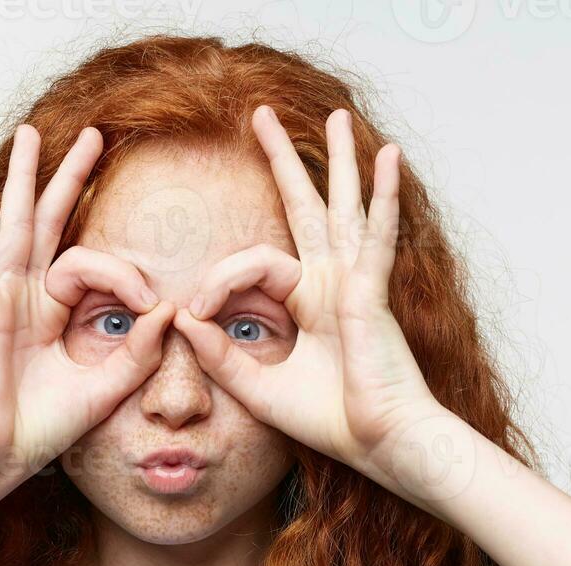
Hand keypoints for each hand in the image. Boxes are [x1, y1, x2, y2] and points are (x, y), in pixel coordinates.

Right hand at [0, 125, 171, 491]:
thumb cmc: (37, 432)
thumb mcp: (103, 389)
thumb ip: (138, 352)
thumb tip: (170, 309)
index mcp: (49, 315)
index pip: (91, 267)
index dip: (125, 275)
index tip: (148, 300)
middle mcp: (23, 298)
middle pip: (49, 223)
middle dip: (70, 178)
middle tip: (94, 136)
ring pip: (13, 223)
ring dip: (22, 177)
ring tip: (29, 133)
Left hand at [169, 105, 447, 497]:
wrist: (382, 445)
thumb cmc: (333, 421)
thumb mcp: (259, 388)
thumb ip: (220, 355)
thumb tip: (181, 319)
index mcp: (309, 303)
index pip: (255, 264)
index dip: (217, 280)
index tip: (192, 311)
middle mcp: (333, 283)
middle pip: (306, 208)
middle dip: (282, 162)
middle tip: (260, 116)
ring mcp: (356, 282)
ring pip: (343, 208)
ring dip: (339, 161)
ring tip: (336, 116)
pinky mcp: (372, 292)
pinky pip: (377, 236)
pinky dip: (384, 197)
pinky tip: (389, 158)